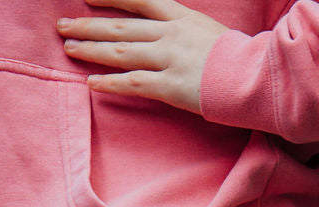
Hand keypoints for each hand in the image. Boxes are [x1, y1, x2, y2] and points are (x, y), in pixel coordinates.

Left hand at [57, 0, 225, 113]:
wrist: (256, 75)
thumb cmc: (240, 58)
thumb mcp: (209, 32)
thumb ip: (185, 31)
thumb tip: (170, 36)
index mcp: (179, 17)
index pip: (138, 0)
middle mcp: (169, 34)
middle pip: (120, 26)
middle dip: (88, 24)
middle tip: (63, 25)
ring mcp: (168, 59)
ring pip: (120, 51)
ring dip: (91, 49)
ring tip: (69, 48)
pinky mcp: (171, 86)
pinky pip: (133, 83)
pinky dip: (110, 83)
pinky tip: (91, 83)